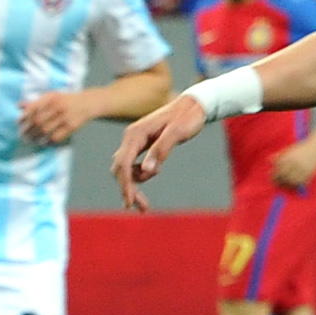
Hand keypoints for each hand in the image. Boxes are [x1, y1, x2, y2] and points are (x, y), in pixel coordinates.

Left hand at [18, 91, 95, 145]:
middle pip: (37, 121)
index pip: (33, 108)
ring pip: (45, 130)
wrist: (88, 103)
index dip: (24, 117)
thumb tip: (19, 106)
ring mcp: (65, 117)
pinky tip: (44, 142)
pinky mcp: (72, 126)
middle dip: (28, 130)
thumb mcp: (52, 96)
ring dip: (35, 137)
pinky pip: (57, 136)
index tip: (18, 123)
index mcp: (50, 98)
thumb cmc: (66, 100)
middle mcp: (57, 107)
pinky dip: (49, 141)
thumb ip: (36, 101)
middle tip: (22, 135)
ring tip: (30, 140)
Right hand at [110, 95, 207, 210]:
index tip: (130, 202)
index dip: (125, 184)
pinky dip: (139, 175)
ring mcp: (135, 141)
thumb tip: (147, 171)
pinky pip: (133, 164)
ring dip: (133, 184)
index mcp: (135, 134)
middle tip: (142, 208)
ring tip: (146, 202)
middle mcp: (131, 137)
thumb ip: (161, 150)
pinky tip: (151, 176)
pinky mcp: (142, 144)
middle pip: (121, 168)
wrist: (194, 105)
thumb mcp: (177, 133)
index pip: (123, 163)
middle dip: (128, 189)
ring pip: (126, 168)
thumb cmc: (187, 118)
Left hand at [271, 140, 315, 187]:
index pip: (278, 168)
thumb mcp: (288, 150)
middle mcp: (295, 163)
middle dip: (279, 181)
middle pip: (285, 175)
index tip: (270, 178)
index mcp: (289, 157)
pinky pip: (303, 181)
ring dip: (288, 184)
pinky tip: (295, 186)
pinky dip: (298, 185)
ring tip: (284, 186)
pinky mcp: (310, 172)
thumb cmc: (300, 148)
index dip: (273, 174)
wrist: (315, 146)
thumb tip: (268, 160)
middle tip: (275, 184)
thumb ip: (279, 155)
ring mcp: (303, 168)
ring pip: (293, 180)